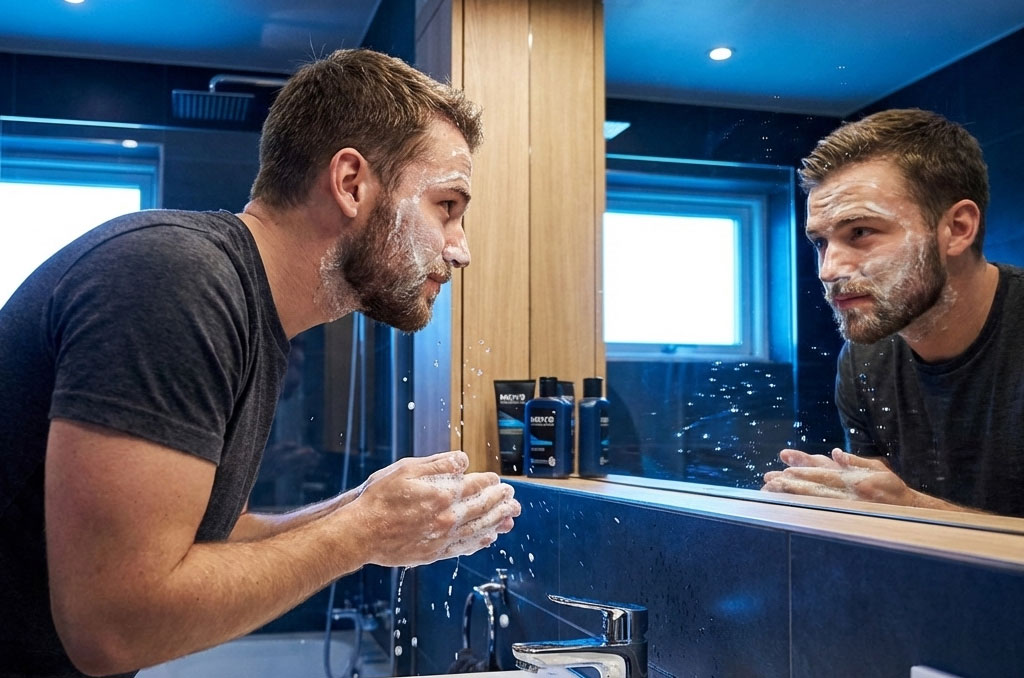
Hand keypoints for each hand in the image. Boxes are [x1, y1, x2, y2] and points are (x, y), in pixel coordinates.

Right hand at [344, 450, 520, 566]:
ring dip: (498, 521)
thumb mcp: (407, 469)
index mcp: (443, 494)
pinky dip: (480, 542)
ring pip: (479, 529)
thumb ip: (438, 464)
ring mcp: (443, 538)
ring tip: (510, 516)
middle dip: (500, 500)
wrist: (361, 533)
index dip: (489, 481)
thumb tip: (463, 460)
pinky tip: (488, 538)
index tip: (497, 479)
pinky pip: (465, 547)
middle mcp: (447, 518)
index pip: (475, 485)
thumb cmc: (379, 499)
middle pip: (482, 508)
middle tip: (512, 496)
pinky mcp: (435, 553)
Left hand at [761, 448, 915, 504]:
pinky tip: (793, 509)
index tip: (784, 464)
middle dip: (791, 482)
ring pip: (817, 500)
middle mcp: (850, 492)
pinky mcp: (850, 518)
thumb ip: (856, 462)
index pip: (824, 471)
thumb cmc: (894, 490)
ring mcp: (850, 507)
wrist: (913, 514)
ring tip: (775, 491)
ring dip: (795, 496)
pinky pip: (825, 514)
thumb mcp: (879, 470)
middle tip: (769, 480)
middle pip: (816, 485)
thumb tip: (835, 453)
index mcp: (855, 479)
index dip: (804, 467)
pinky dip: (808, 511)